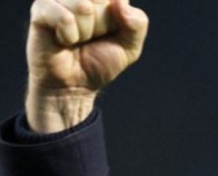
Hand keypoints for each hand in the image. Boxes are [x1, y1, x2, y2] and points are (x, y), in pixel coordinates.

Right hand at [25, 0, 148, 132]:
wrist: (73, 86)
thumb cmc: (99, 63)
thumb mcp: (130, 47)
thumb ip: (138, 23)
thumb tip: (120, 2)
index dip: (117, 22)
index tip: (109, 34)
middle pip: (101, 0)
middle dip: (102, 27)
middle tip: (90, 39)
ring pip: (84, 7)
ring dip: (85, 33)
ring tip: (76, 40)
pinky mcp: (41, 9)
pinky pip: (64, 17)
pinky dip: (69, 35)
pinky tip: (63, 41)